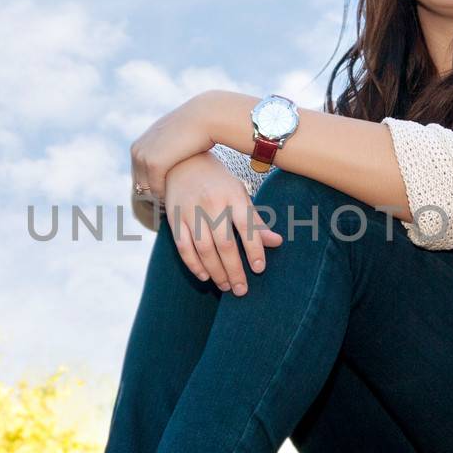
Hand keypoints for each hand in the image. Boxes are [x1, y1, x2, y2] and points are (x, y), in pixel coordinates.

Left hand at [130, 94, 215, 202]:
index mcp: (138, 146)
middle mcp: (136, 151)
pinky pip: (157, 189)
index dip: (153, 186)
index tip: (170, 191)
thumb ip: (165, 154)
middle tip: (173, 199)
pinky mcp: (153, 163)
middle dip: (155, 193)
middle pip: (140, 184)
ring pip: (147, 189)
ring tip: (178, 197)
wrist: (204, 118)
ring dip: (161, 195)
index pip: (139, 176)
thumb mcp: (173, 141)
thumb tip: (168, 167)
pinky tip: (181, 193)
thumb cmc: (194, 130)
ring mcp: (143, 157)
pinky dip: (167, 194)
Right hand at [161, 153, 281, 295]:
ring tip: (226, 286)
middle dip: (234, 270)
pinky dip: (194, 265)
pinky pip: (183, 247)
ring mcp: (191, 212)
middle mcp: (212, 204)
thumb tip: (277, 242)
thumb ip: (256, 220)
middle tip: (242, 290)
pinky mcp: (175, 219)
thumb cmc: (218, 183)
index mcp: (234, 196)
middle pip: (225, 244)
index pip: (247, 226)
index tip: (259, 269)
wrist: (182, 163)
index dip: (255, 249)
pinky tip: (205, 276)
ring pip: (204, 249)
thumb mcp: (240, 194)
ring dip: (216, 272)